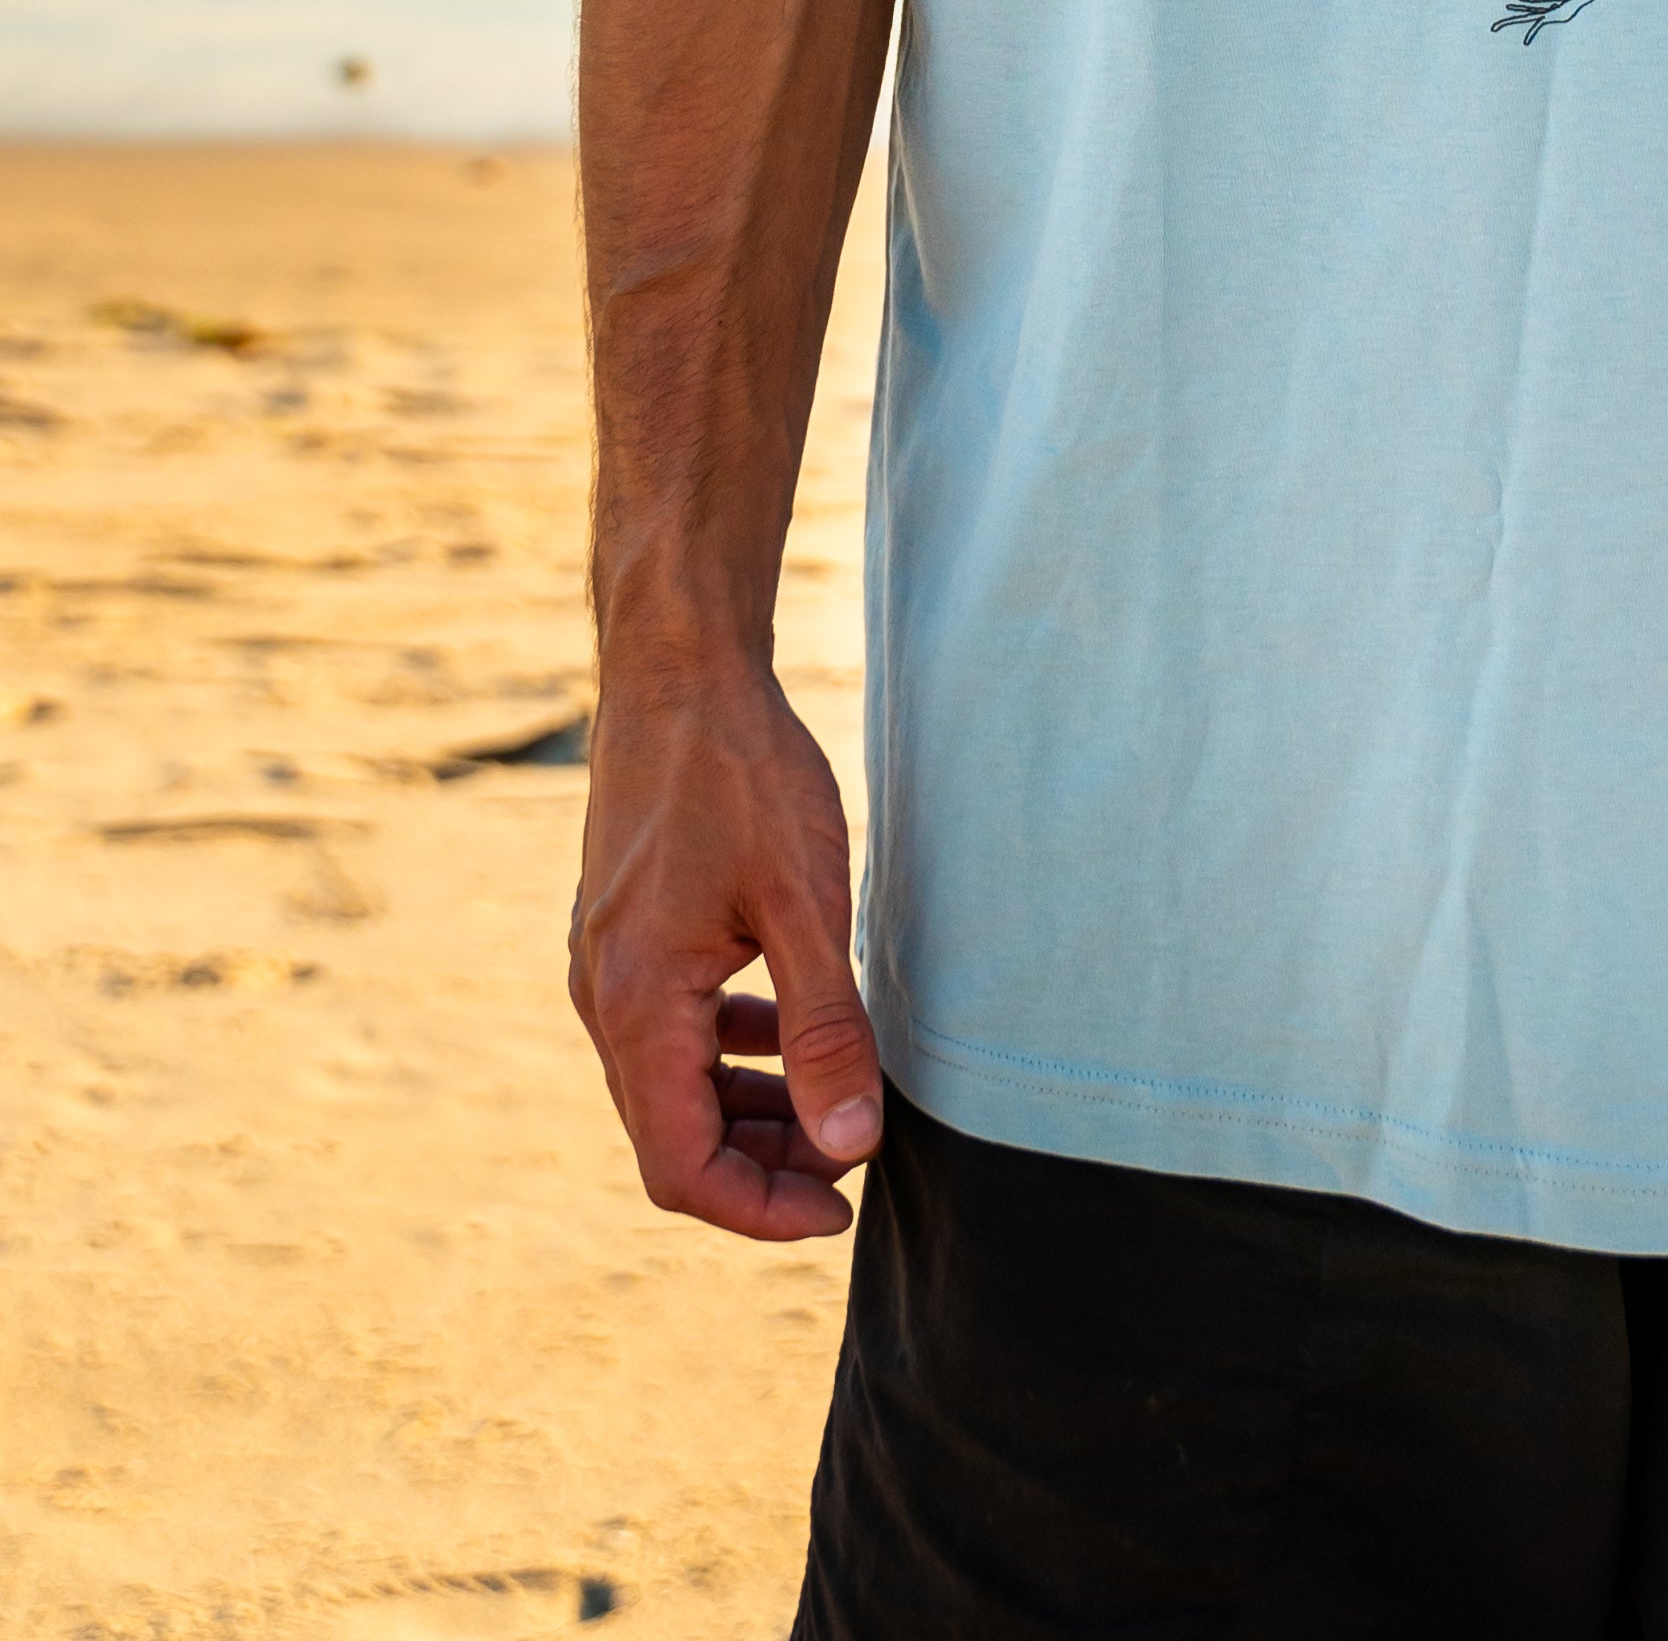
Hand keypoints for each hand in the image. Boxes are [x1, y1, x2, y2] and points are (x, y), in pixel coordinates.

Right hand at [569, 657, 883, 1240]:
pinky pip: (672, 1029)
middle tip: (853, 1162)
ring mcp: (607, 967)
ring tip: (833, 1108)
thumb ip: (824, 1029)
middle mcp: (603, 1000)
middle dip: (763, 1167)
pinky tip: (788, 1032)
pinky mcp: (627, 936)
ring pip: (674, 1085)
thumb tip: (849, 1144)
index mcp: (635, 1006)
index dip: (760, 1210)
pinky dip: (730, 1052)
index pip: (679, 1169)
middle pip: (673, 1137)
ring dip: (749, 1111)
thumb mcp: (805, 901)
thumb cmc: (741, 772)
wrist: (679, 669)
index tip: (841, 1206)